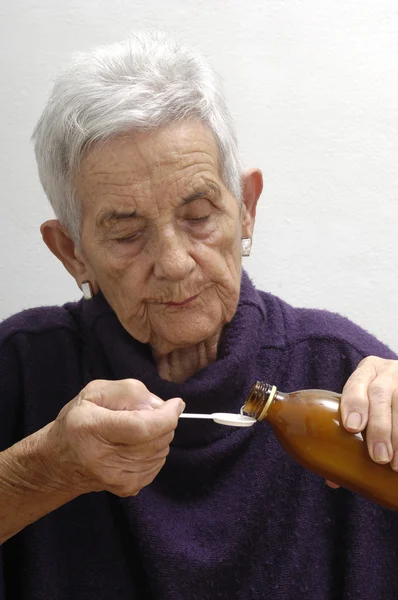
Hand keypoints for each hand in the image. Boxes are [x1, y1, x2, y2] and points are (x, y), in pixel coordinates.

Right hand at [46, 379, 184, 496]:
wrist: (58, 462)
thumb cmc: (77, 421)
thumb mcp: (95, 392)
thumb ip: (130, 391)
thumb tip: (161, 406)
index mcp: (92, 428)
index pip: (142, 427)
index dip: (167, 415)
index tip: (176, 403)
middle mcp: (105, 459)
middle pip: (157, 439)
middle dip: (162, 421)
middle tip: (143, 413)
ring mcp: (118, 478)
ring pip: (162, 451)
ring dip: (158, 435)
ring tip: (134, 430)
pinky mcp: (128, 488)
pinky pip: (158, 463)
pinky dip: (155, 450)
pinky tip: (135, 445)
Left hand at [326, 356, 397, 488]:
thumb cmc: (377, 400)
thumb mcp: (364, 403)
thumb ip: (349, 432)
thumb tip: (332, 480)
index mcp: (367, 371)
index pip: (356, 384)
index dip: (354, 404)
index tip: (352, 428)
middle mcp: (388, 373)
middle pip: (381, 396)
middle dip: (379, 428)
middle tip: (378, 457)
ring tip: (395, 465)